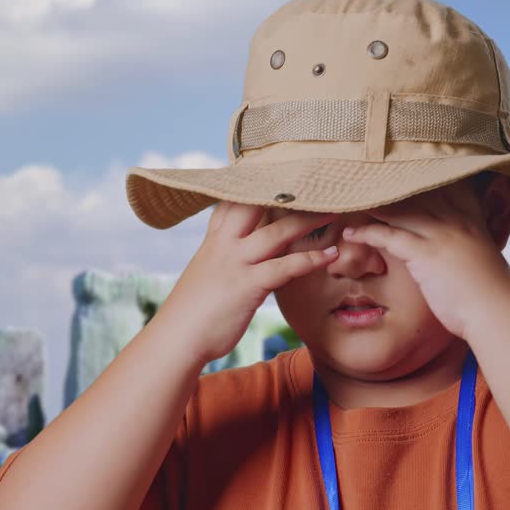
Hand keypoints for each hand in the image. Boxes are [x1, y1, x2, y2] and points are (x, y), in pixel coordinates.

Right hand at [157, 202, 340, 364]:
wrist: (176, 339)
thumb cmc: (191, 313)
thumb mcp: (204, 275)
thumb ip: (222, 259)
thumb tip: (237, 259)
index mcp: (213, 241)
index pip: (232, 201)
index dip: (253, 184)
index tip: (276, 170)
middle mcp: (224, 245)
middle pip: (257, 206)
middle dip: (286, 194)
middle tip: (315, 185)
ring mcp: (236, 263)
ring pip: (276, 232)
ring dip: (308, 221)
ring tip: (334, 213)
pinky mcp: (248, 285)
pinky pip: (285, 267)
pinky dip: (310, 260)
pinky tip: (330, 255)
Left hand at [340, 184, 509, 340]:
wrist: (497, 313)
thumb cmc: (493, 295)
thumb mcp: (487, 260)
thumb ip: (471, 248)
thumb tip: (463, 254)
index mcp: (473, 219)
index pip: (446, 187)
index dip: (421, 180)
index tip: (399, 176)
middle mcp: (457, 220)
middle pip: (418, 193)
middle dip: (391, 188)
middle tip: (366, 184)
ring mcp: (441, 234)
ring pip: (400, 209)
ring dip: (373, 206)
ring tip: (351, 204)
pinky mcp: (425, 253)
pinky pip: (389, 235)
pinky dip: (367, 232)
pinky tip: (352, 233)